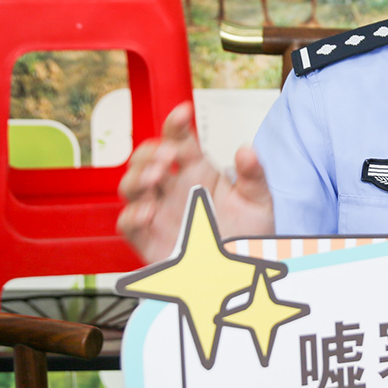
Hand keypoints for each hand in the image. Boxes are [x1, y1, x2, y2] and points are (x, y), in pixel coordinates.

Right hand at [118, 102, 274, 258]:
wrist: (245, 275)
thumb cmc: (249, 235)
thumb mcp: (259, 203)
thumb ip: (253, 177)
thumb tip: (246, 150)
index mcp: (197, 172)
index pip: (179, 140)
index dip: (176, 123)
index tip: (183, 112)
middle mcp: (173, 190)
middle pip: (145, 159)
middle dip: (150, 152)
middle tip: (168, 156)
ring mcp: (159, 214)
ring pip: (130, 187)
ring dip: (137, 177)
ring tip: (156, 176)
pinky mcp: (150, 241)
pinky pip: (128, 225)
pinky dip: (132, 215)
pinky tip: (148, 211)